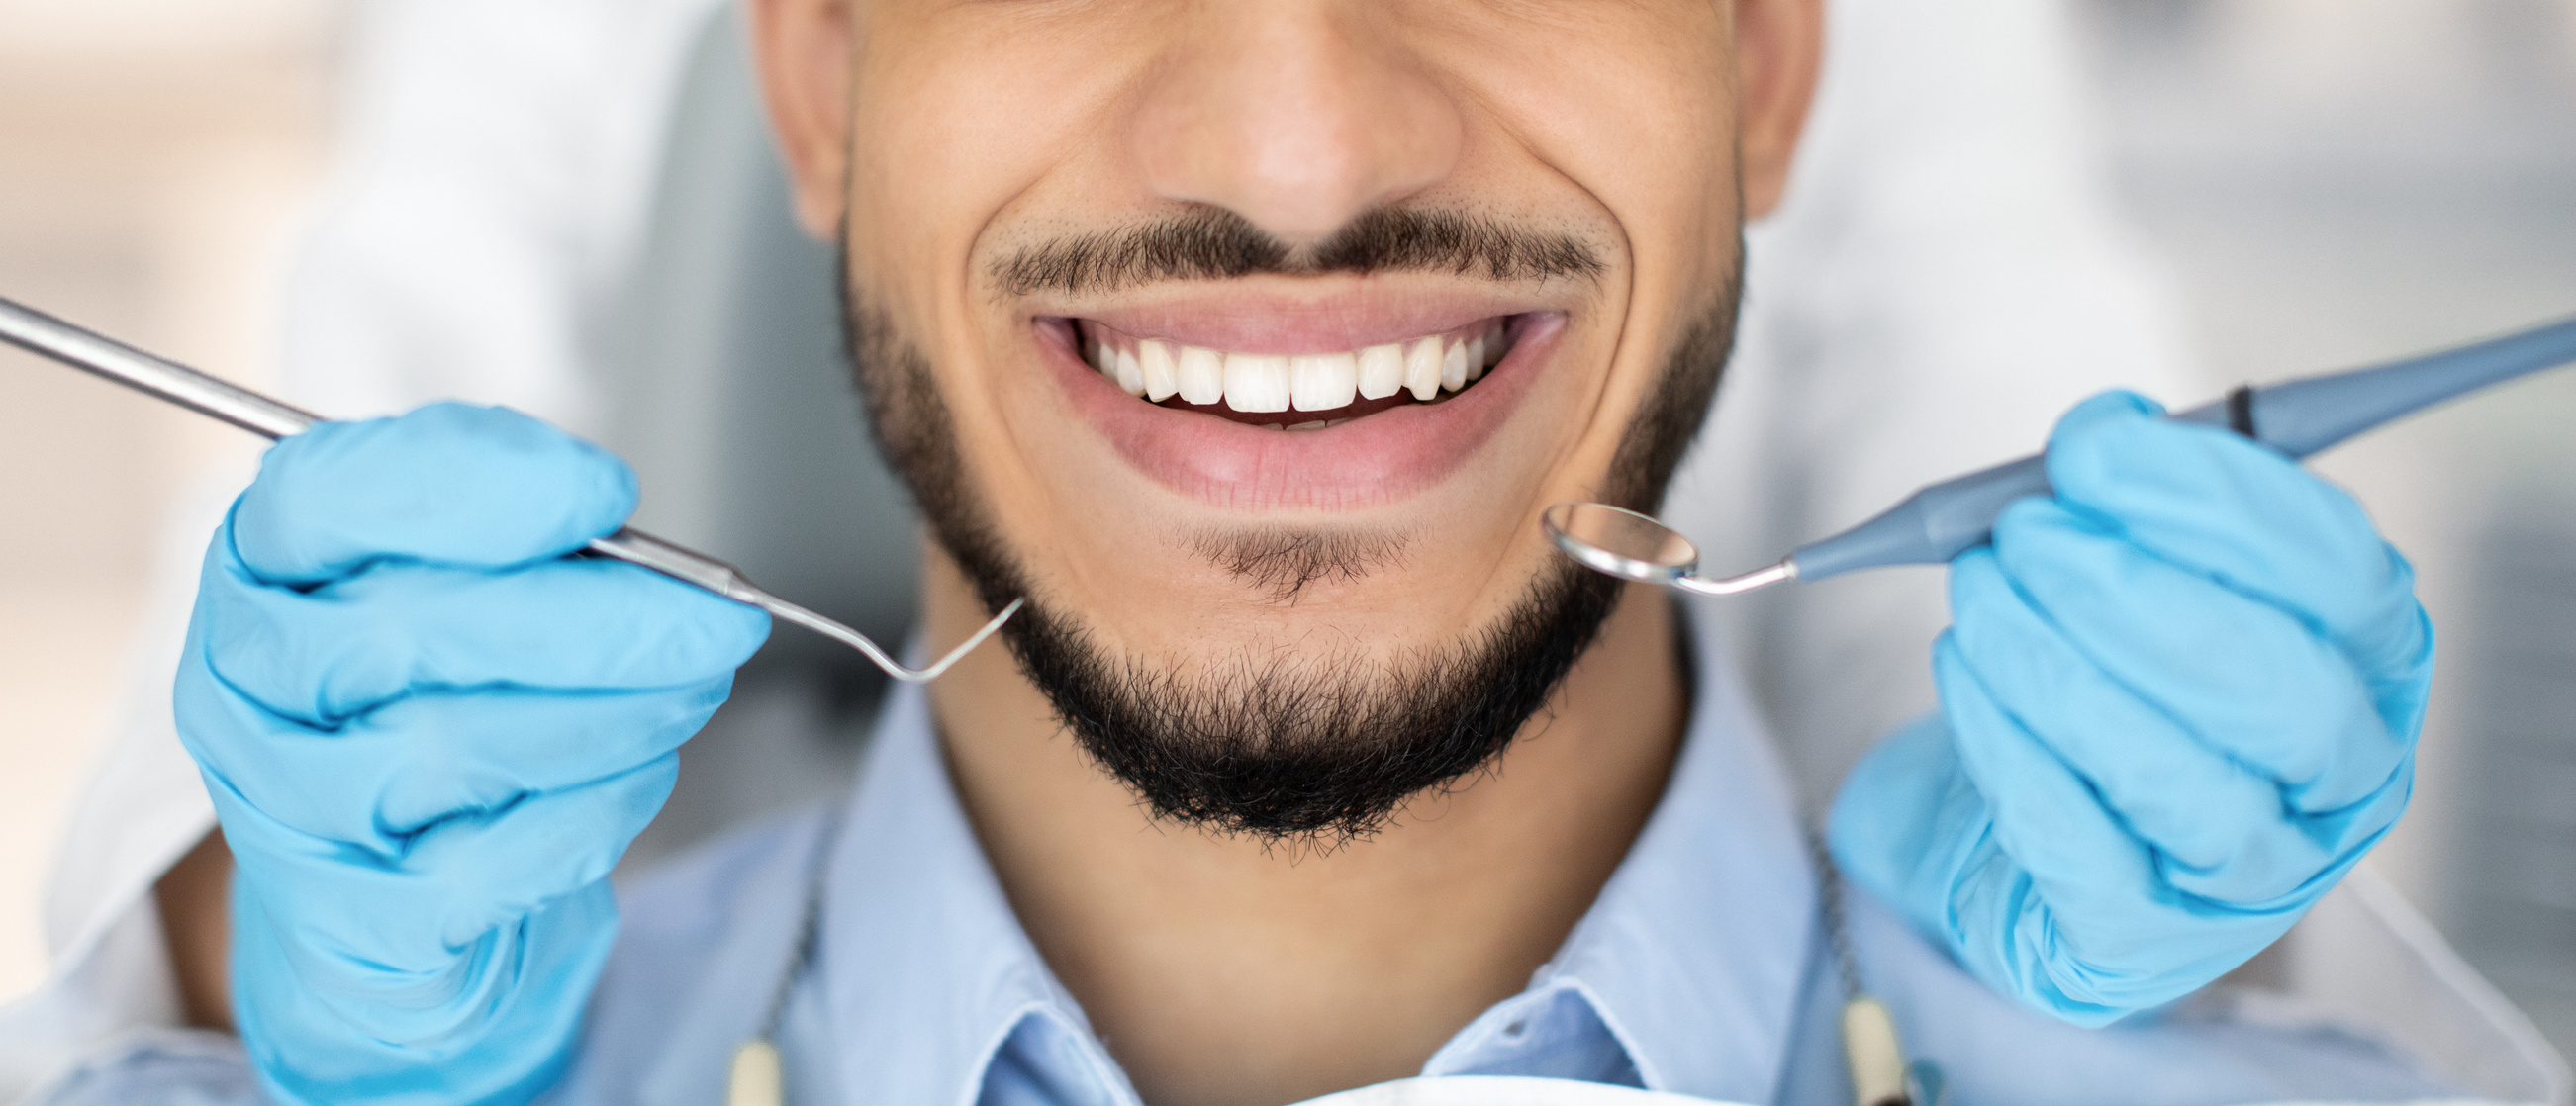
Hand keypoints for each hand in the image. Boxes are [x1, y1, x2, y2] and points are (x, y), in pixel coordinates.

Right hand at [173, 402, 768, 1103]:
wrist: (389, 887)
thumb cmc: (437, 701)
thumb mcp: (464, 587)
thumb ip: (522, 541)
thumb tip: (630, 544)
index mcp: (267, 566)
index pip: (324, 496)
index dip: (475, 485)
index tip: (607, 492)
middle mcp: (248, 681)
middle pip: (405, 624)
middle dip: (596, 620)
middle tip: (717, 622)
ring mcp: (279, 806)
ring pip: (449, 743)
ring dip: (611, 715)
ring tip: (690, 692)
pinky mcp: (345, 919)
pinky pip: (479, 864)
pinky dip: (589, 813)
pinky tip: (639, 775)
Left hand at [1829, 391, 2429, 1024]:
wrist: (2019, 829)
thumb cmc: (2102, 676)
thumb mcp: (2131, 574)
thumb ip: (2132, 507)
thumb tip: (2103, 433)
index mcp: (2367, 659)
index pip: (2334, 571)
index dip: (2213, 500)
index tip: (2089, 448)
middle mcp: (2338, 777)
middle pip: (2275, 690)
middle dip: (2133, 595)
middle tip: (2022, 534)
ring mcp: (2250, 873)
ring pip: (2177, 776)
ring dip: (2054, 666)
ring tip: (1974, 593)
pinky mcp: (2139, 939)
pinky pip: (2079, 844)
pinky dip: (2009, 746)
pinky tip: (1965, 674)